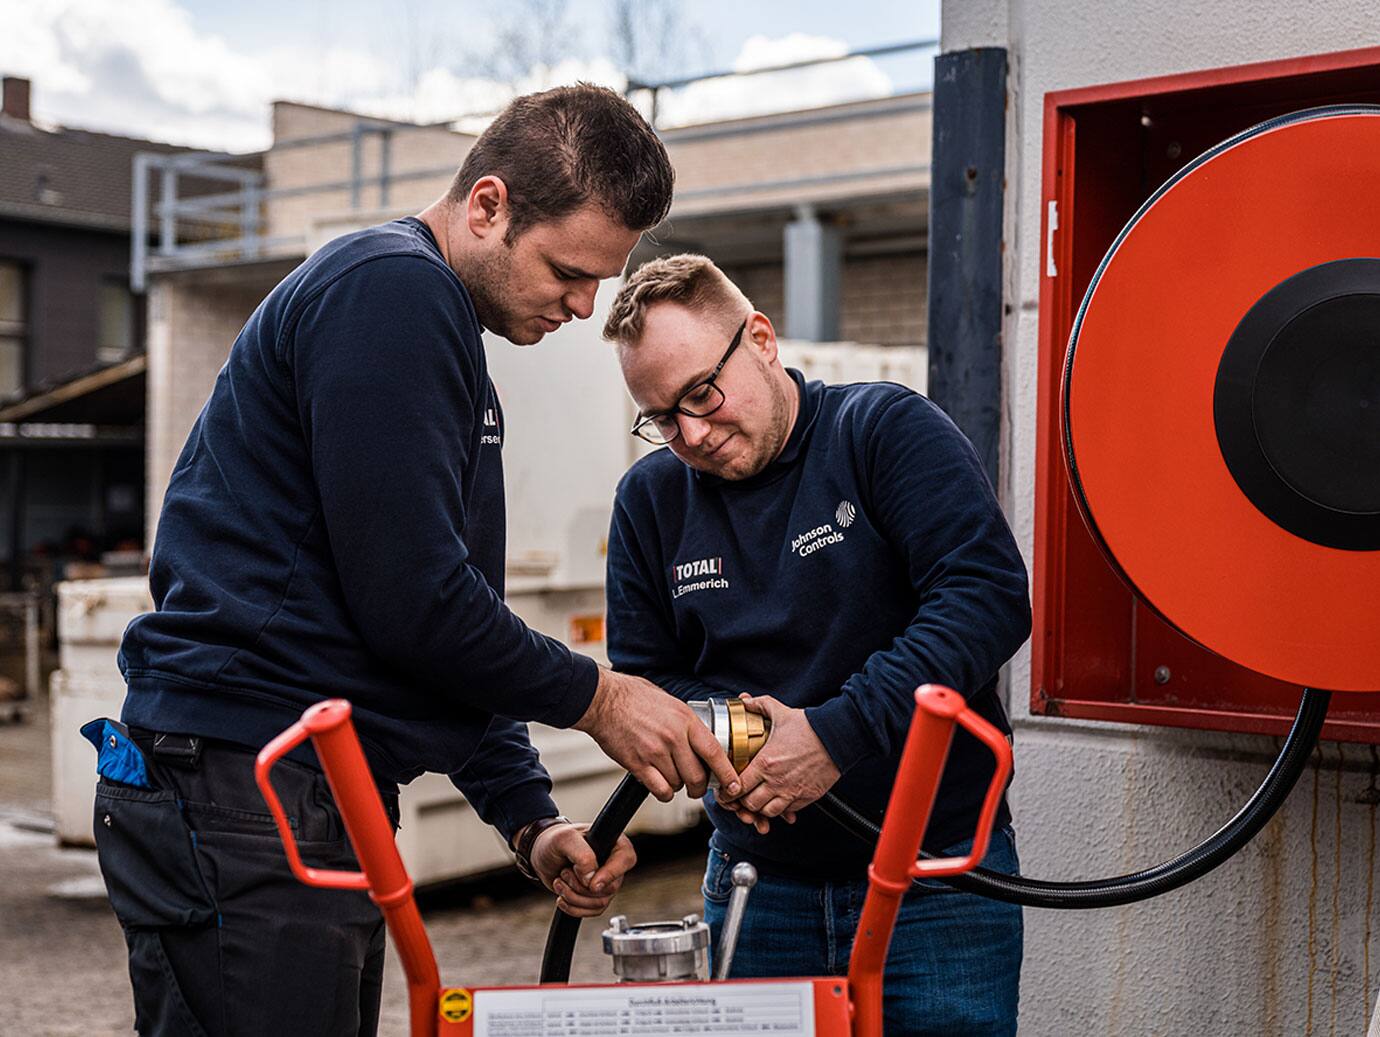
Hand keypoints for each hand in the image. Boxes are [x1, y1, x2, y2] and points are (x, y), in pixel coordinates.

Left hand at [531, 822, 637, 917]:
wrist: (543, 855)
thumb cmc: (555, 841)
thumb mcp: (565, 840)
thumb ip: (582, 855)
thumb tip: (592, 880)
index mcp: (613, 842)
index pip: (626, 859)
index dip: (610, 874)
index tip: (592, 884)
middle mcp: (613, 863)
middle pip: (610, 888)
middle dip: (581, 886)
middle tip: (565, 872)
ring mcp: (606, 881)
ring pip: (600, 902)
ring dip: (574, 897)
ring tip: (559, 881)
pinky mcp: (596, 896)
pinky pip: (592, 911)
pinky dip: (573, 908)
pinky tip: (562, 896)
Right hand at [574, 668, 742, 802]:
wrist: (603, 700)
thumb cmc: (633, 697)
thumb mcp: (670, 701)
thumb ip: (686, 721)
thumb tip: (699, 737)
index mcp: (685, 720)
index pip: (715, 752)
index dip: (727, 773)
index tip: (733, 785)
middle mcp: (674, 737)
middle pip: (697, 776)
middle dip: (699, 788)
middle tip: (696, 788)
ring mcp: (655, 752)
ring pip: (678, 784)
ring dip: (678, 787)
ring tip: (671, 777)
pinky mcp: (638, 764)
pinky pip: (660, 790)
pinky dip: (663, 793)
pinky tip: (660, 786)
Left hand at [716, 694, 840, 834]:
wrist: (837, 737)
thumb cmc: (809, 726)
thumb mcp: (780, 712)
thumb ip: (758, 705)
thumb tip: (745, 700)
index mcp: (765, 763)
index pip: (738, 786)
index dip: (730, 789)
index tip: (729, 786)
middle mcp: (776, 781)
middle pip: (750, 804)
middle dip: (743, 801)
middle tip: (743, 794)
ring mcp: (792, 791)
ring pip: (768, 812)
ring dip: (761, 807)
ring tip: (761, 798)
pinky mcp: (806, 797)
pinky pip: (788, 811)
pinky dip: (781, 809)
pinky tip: (779, 799)